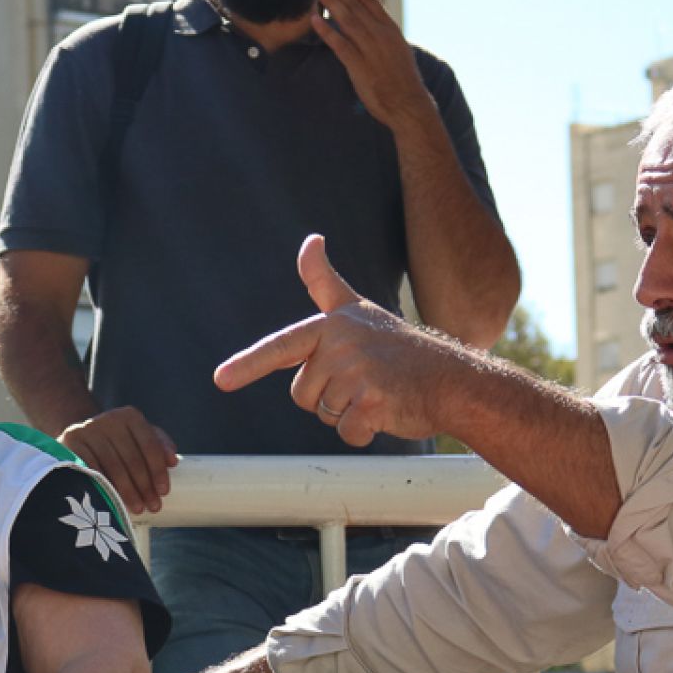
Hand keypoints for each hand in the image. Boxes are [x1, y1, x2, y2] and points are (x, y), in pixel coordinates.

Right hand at [59, 407, 178, 514]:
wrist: (80, 438)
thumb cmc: (117, 443)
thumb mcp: (137, 438)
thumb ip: (158, 445)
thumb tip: (173, 461)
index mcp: (130, 416)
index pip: (150, 445)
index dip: (158, 470)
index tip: (163, 492)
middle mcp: (109, 419)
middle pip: (132, 459)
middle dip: (145, 486)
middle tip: (153, 506)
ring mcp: (88, 430)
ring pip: (113, 467)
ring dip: (127, 491)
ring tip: (137, 508)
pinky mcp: (71, 443)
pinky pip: (92, 470)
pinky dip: (104, 487)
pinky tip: (112, 500)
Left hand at [216, 235, 462, 445]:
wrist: (451, 378)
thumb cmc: (399, 348)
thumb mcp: (357, 308)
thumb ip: (324, 281)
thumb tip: (309, 240)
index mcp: (331, 325)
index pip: (282, 347)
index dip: (249, 364)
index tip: (220, 379)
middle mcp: (341, 345)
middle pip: (304, 394)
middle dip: (329, 398)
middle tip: (364, 382)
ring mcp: (357, 373)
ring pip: (325, 415)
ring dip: (348, 415)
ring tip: (377, 393)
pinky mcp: (372, 401)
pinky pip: (347, 433)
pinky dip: (364, 432)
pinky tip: (387, 411)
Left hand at [311, 0, 433, 131]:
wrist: (409, 104)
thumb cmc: (401, 77)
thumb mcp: (397, 45)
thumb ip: (383, 24)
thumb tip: (376, 2)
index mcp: (389, 28)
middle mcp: (380, 35)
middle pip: (355, 4)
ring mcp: (370, 50)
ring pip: (347, 20)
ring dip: (331, 1)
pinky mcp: (360, 67)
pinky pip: (340, 46)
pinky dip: (327, 32)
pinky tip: (314, 20)